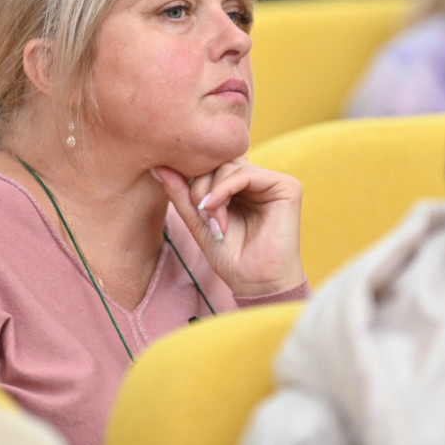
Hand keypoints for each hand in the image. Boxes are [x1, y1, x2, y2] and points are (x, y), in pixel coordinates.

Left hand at [152, 158, 304, 296]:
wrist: (255, 283)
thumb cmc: (230, 257)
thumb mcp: (197, 220)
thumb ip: (181, 193)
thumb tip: (157, 167)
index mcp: (241, 186)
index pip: (213, 163)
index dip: (194, 176)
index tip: (184, 200)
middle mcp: (258, 180)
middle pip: (220, 161)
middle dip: (201, 185)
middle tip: (199, 213)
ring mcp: (273, 182)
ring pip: (230, 166)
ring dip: (211, 192)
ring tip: (211, 220)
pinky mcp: (287, 187)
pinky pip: (246, 174)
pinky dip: (224, 189)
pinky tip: (216, 209)